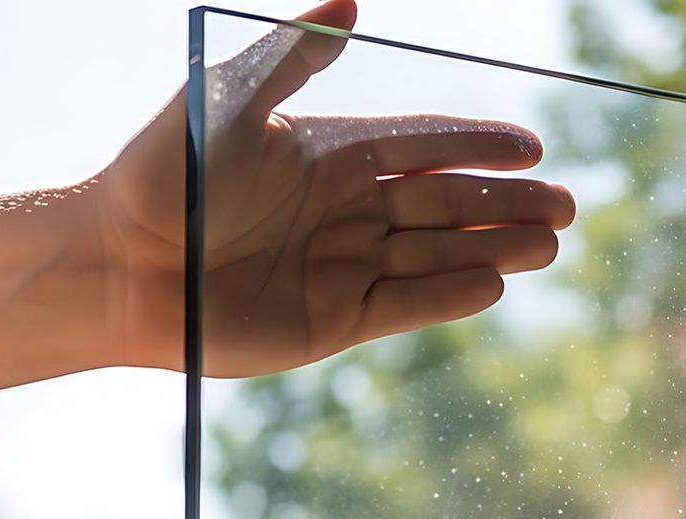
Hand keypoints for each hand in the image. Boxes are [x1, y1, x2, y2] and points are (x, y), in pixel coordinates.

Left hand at [0, 0, 574, 390]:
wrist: (119, 264)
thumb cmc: (164, 174)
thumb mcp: (226, 100)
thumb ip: (293, 57)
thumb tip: (350, 7)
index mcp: (331, 153)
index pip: (424, 145)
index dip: (478, 145)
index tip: (531, 144)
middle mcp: (348, 209)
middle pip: (447, 203)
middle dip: (508, 203)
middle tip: (567, 204)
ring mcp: (346, 265)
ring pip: (439, 254)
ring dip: (495, 248)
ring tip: (549, 244)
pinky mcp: (336, 320)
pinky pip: (407, 304)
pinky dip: (450, 296)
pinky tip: (493, 284)